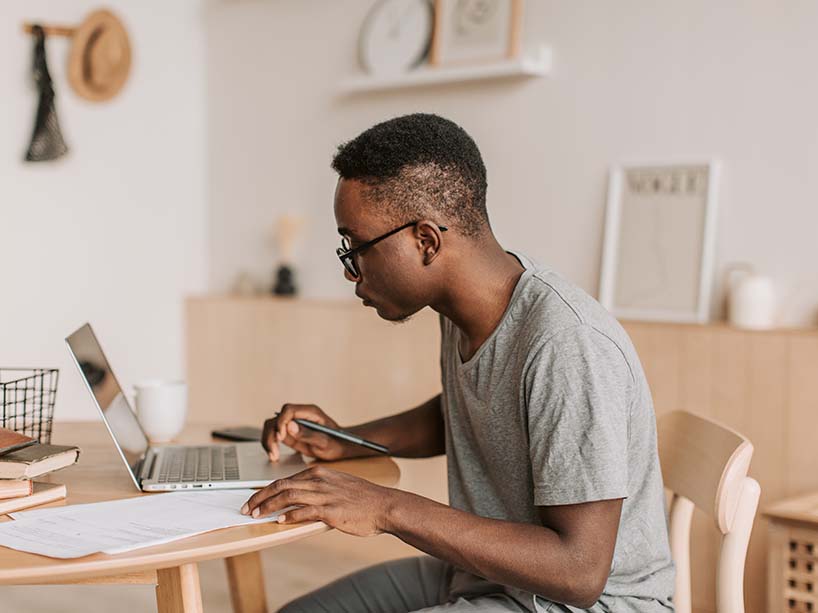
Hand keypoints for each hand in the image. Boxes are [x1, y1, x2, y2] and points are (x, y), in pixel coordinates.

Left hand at [240, 464, 397, 536]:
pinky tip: (280, 522)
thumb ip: (318, 489)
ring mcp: (325, 495)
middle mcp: (319, 480)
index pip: (285, 479)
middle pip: (281, 486)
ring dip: (268, 507)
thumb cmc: (363, 499)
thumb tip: (297, 502)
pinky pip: (304, 511)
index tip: (255, 499)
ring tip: (256, 515)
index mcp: (319, 473)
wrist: (384, 506)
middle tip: (247, 508)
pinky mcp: (331, 510)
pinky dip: (289, 516)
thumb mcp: (338, 486)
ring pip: (288, 496)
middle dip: (260, 497)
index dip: (266, 490)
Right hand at [262, 404, 346, 461]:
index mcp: (310, 412)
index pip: (288, 410)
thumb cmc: (336, 443)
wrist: (340, 447)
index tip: (280, 438)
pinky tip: (273, 455)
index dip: (281, 422)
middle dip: (272, 434)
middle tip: (274, 452)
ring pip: (272, 426)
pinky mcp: (289, 432)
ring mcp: (293, 423)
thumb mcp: (324, 442)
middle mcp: (300, 415)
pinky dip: (270, 444)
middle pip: (277, 418)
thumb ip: (308, 434)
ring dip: (269, 440)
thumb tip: (290, 426)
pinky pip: (274, 434)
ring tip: (273, 456)